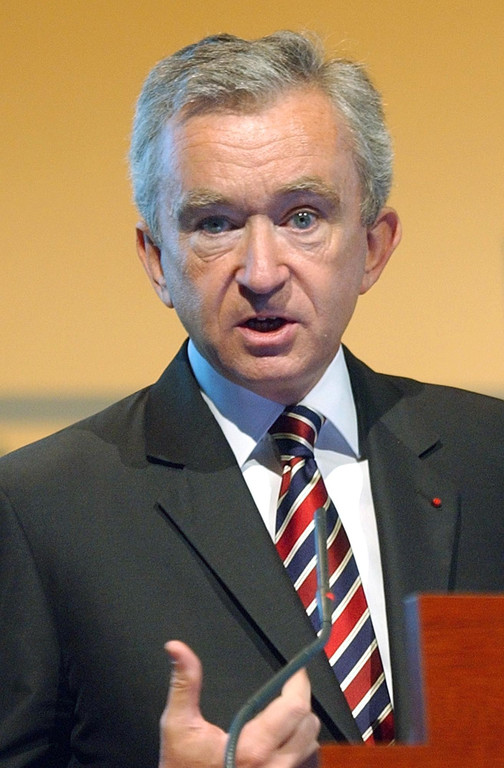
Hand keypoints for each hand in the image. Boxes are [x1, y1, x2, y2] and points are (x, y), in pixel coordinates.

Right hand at [159, 640, 319, 767]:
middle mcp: (273, 766)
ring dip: (301, 724)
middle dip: (302, 701)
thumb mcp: (177, 725)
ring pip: (309, 745)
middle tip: (288, 687)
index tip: (297, 669)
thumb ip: (183, 685)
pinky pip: (299, 760)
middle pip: (309, 725)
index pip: (295, 708)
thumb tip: (177, 648)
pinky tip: (278, 736)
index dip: (300, 683)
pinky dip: (296, 744)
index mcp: (252, 747)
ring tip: (283, 711)